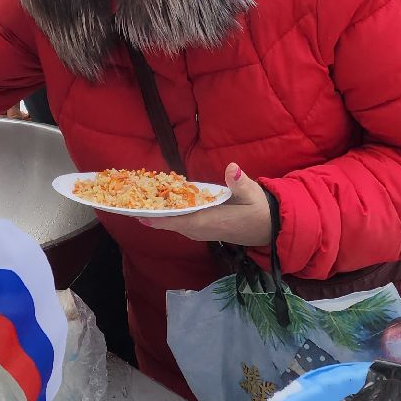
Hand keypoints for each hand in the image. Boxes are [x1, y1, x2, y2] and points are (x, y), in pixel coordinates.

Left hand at [142, 163, 273, 247]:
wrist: (271, 228)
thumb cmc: (261, 210)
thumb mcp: (253, 194)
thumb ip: (240, 183)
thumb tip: (231, 168)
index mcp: (211, 221)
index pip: (181, 221)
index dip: (160, 219)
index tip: (140, 215)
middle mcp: (203, 230)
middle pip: (172, 224)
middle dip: (152, 215)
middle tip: (129, 205)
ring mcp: (202, 232)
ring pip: (175, 225)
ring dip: (158, 217)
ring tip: (138, 204)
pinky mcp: (204, 230)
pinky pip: (181, 225)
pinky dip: (169, 217)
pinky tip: (159, 207)